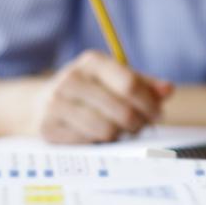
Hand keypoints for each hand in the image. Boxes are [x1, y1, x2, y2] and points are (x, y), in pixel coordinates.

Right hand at [30, 50, 173, 142]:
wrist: (38, 105)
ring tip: (121, 131)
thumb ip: (143, 84)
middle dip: (139, 122)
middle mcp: (71, 79)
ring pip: (107, 130)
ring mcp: (56, 104)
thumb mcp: (113, 79)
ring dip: (121, 134)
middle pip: (122, 110)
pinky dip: (100, 142)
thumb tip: (168, 90)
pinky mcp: (48, 128)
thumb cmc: (89, 91)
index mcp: (92, 62)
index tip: (158, 114)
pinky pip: (89, 142)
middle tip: (141, 126)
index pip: (129, 84)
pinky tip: (99, 136)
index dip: (149, 103)